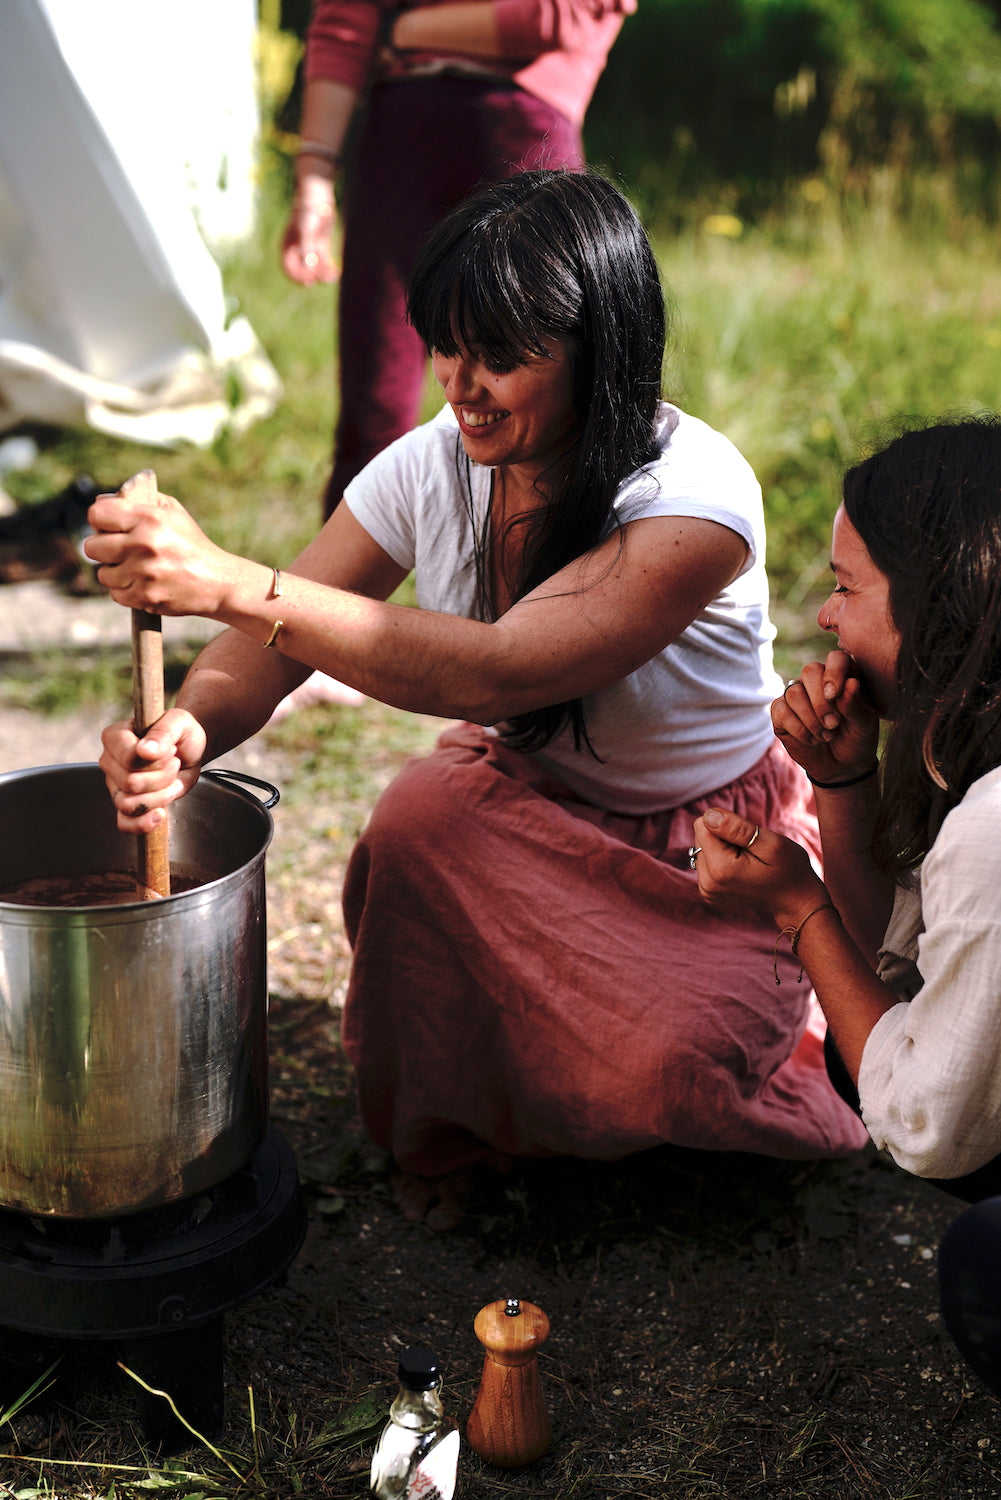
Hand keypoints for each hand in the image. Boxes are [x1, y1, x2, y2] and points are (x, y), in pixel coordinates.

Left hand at [84, 471, 237, 617]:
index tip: (108, 527)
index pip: (97, 514)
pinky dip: (126, 591)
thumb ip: (140, 500)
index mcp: (149, 518)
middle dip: (103, 549)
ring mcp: (143, 573)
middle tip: (120, 551)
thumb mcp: (174, 513)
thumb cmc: (192, 545)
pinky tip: (143, 584)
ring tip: (136, 569)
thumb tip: (101, 500)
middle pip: (91, 547)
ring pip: (103, 574)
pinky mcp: (145, 597)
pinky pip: (116, 594)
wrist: (218, 582)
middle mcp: (144, 544)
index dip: (100, 521)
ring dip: (115, 573)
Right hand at [99, 708, 206, 833]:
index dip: (157, 760)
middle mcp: (109, 762)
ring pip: (129, 805)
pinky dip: (143, 823)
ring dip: (160, 796)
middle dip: (163, 777)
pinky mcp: (124, 805)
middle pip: (131, 783)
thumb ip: (163, 733)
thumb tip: (145, 751)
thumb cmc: (181, 733)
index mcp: (114, 737)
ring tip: (172, 781)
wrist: (189, 750)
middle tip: (174, 764)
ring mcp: (114, 785)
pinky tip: (161, 814)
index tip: (171, 750)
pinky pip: (124, 824)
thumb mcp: (179, 723)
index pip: (129, 759)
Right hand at [281, 173, 338, 284]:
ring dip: (322, 275)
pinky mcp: (319, 245)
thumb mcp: (306, 231)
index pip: (288, 269)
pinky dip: (328, 268)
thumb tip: (308, 269)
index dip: (298, 277)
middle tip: (322, 279)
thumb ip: (306, 250)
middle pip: (302, 271)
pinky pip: (323, 262)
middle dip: (312, 277)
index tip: (309, 281)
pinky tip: (336, 272)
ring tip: (332, 276)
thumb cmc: (307, 212)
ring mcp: (308, 248)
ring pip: (314, 268)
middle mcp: (296, 250)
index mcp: (287, 247)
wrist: (317, 197)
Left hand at [692, 806, 827, 930]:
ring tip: (747, 860)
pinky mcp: (708, 891)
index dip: (727, 824)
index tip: (748, 840)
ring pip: (702, 846)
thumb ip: (737, 828)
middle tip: (750, 851)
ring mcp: (707, 891)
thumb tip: (708, 815)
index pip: (703, 824)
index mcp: (720, 870)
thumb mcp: (771, 844)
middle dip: (724, 836)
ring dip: (723, 847)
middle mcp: (707, 883)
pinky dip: (722, 858)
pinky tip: (741, 868)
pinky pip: (706, 860)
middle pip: (700, 835)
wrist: (795, 900)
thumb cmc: (788, 869)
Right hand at [772, 649, 878, 783]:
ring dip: (810, 718)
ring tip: (826, 736)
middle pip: (810, 671)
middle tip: (833, 724)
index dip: (833, 673)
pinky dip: (798, 728)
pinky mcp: (782, 713)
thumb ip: (855, 704)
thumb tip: (850, 682)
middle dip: (820, 701)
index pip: (836, 658)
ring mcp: (798, 695)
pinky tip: (812, 740)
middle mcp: (818, 681)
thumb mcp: (864, 724)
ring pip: (793, 692)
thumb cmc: (857, 738)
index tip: (834, 696)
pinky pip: (781, 711)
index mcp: (843, 676)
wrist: (842, 765)